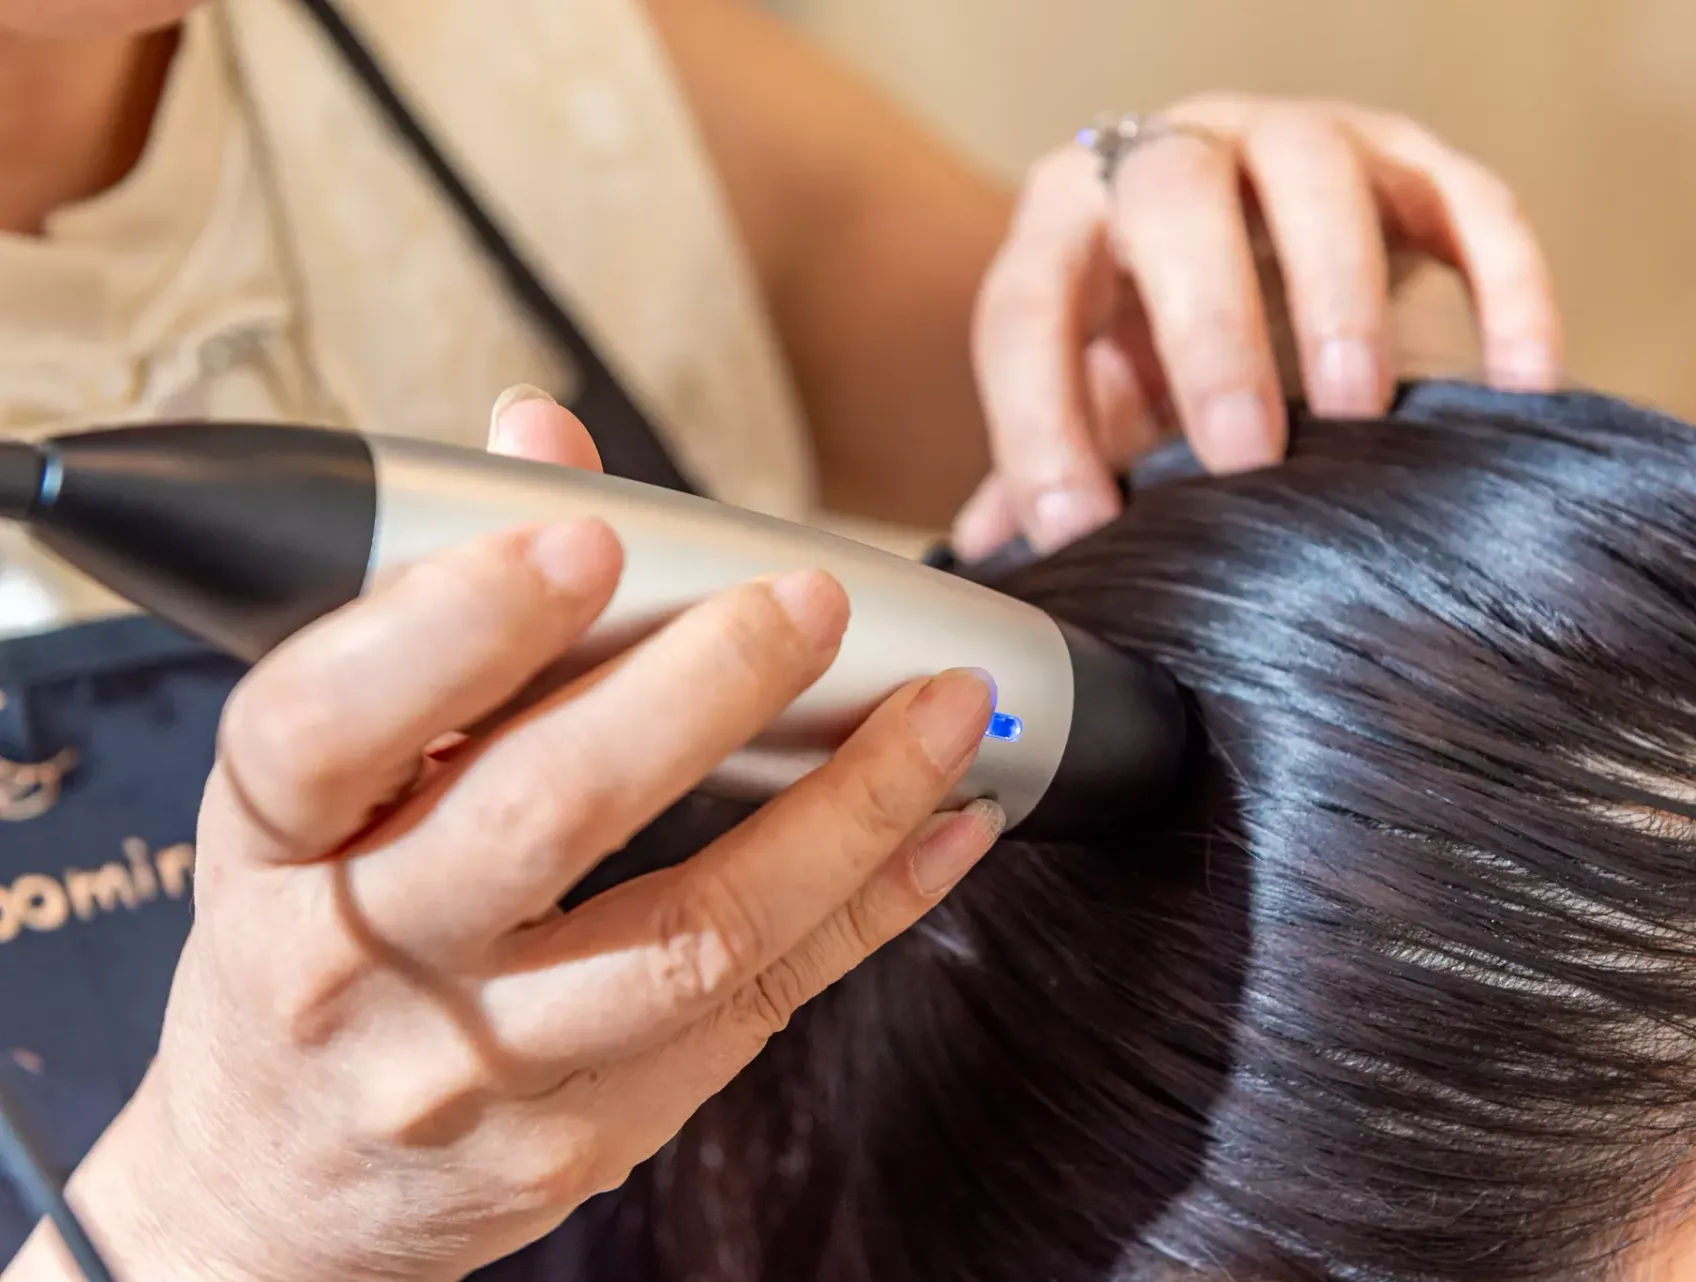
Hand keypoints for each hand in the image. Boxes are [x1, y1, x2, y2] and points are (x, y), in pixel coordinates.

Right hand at [29, 392, 1001, 1281]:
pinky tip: (943, 824)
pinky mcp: (585, 1133)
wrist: (282, 1188)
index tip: (589, 535)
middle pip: (540, 819)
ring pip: (687, 932)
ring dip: (840, 808)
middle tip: (809, 601)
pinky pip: (756, 1007)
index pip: (325, 723)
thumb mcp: (319, 793)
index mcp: (271, 845)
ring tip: (944, 709)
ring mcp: (480, 1065)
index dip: (456, 624)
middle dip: (695, 693)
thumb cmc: (307, 947)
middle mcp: (360, 963)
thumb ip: (437, 616)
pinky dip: (870, 905)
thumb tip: (547, 441)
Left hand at [957, 96, 1561, 555]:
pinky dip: (1504, 287)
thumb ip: (1047, 463)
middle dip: (1209, 328)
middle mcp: (1176, 153)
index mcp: (1072, 219)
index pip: (1028, 302)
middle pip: (1175, 197)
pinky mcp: (1414, 160)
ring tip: (1359, 413)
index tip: (1082, 526)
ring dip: (1337, 292)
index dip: (1040, 416)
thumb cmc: (1158, 333)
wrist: (1254, 230)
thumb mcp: (1099, 394)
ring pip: (1316, 172)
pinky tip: (1516, 383)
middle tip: (1243, 455)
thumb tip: (990, 561)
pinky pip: (1470, 202)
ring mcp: (1297, 142)